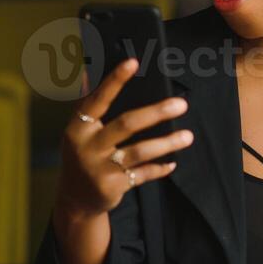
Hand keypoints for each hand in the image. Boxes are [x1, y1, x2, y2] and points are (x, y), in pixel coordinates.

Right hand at [54, 57, 194, 220]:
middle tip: (181, 104)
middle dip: (156, 113)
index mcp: (79, 127)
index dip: (114, 81)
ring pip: (139, 152)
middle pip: (126, 124)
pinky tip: (173, 162)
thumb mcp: (80, 132)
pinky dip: (159, 168)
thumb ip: (90, 106)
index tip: (133, 62)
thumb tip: (92, 71)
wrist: (74, 200)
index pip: (97, 99)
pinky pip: (142, 174)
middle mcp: (87, 147)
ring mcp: (100, 169)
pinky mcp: (112, 187)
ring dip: (166, 143)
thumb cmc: (83, 156)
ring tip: (188, 136)